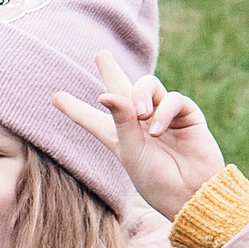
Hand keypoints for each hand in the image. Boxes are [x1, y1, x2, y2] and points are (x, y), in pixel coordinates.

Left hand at [53, 51, 226, 220]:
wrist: (192, 192)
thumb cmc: (156, 179)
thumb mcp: (130, 150)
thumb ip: (120, 121)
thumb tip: (106, 93)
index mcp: (118, 137)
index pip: (92, 119)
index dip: (75, 109)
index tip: (56, 97)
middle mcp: (139, 124)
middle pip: (122, 90)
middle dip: (112, 71)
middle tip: (101, 55)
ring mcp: (163, 117)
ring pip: (148, 85)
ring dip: (140, 95)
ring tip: (141, 114)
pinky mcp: (186, 115)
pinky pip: (172, 99)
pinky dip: (163, 110)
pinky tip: (157, 129)